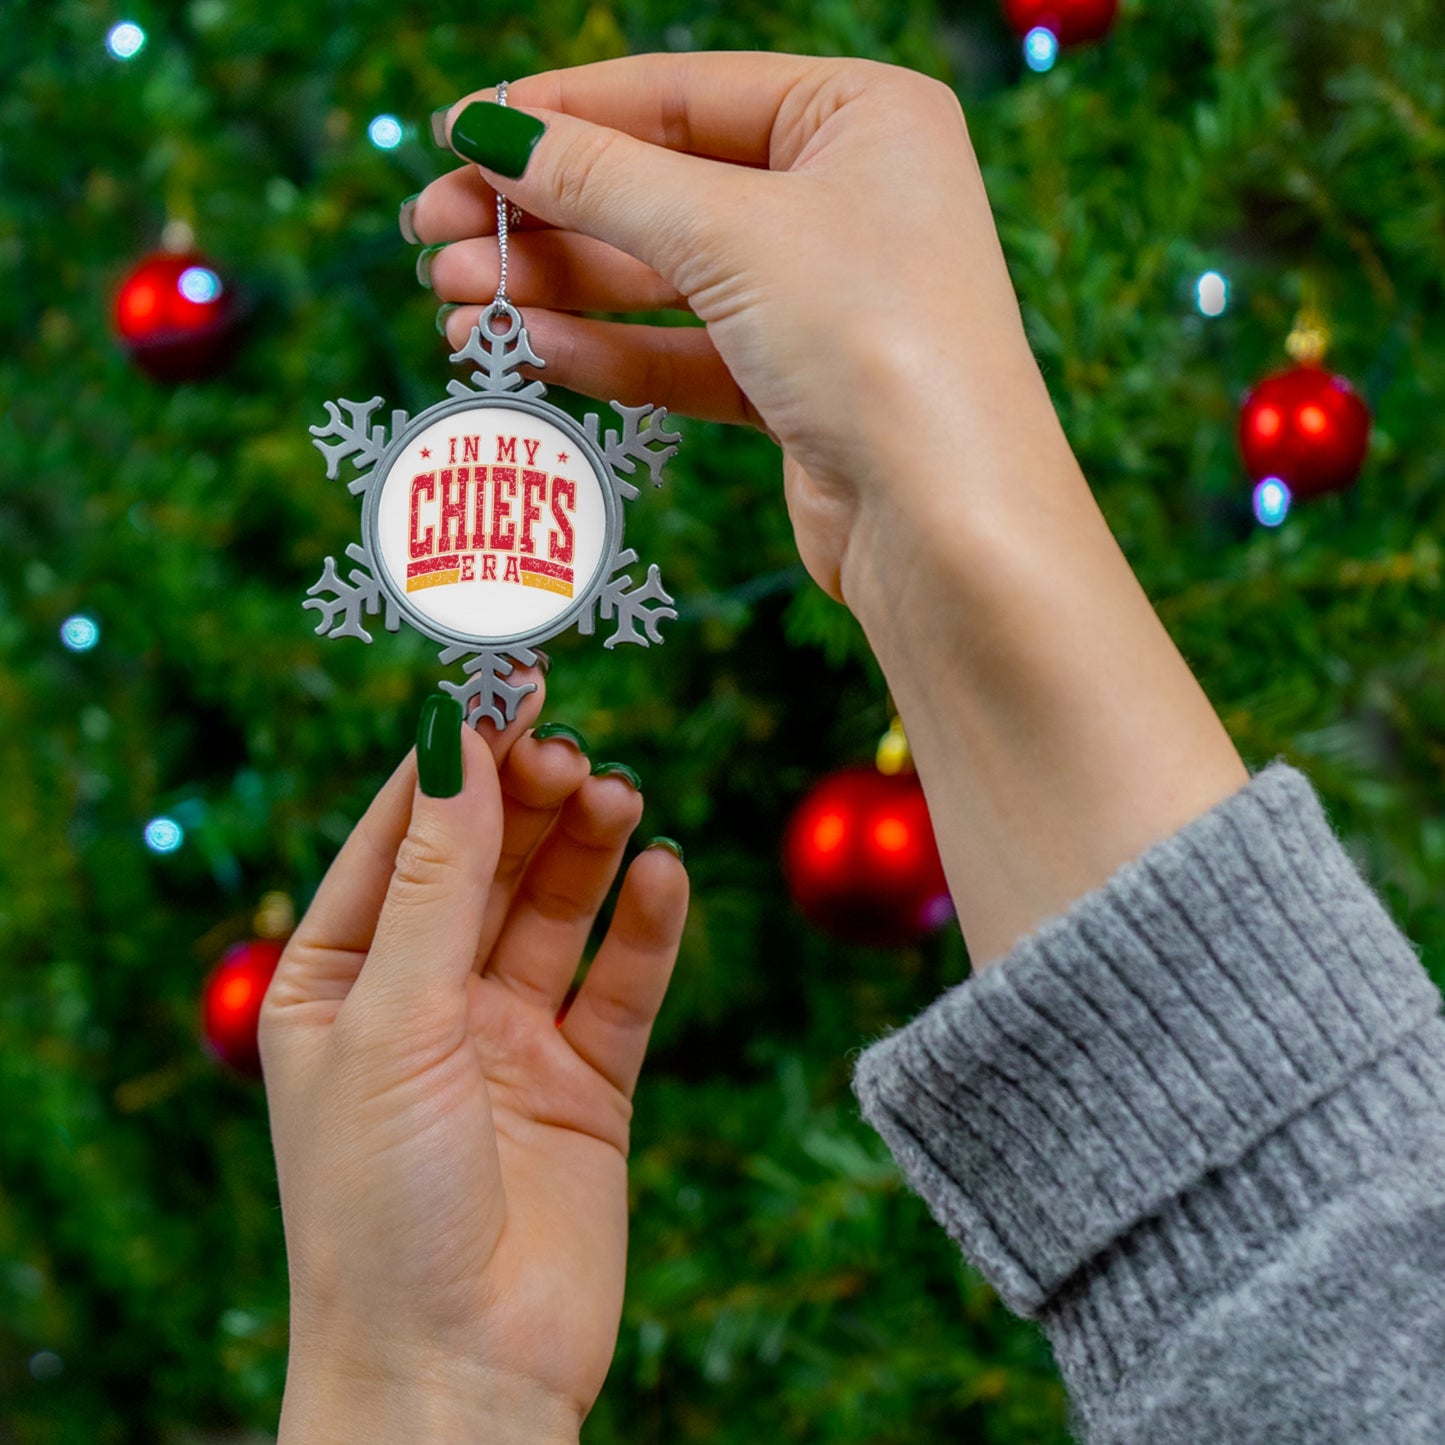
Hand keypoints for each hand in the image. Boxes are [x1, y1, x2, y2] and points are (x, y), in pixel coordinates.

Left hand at [259, 677, 687, 1441]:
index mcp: (340, 978)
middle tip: (571, 750)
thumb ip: (438, 878)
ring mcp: (508, 1039)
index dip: (454, 758)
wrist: (458, 1376)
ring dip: (588, 848)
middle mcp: (424, 998)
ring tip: (619, 798)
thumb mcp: (394, 1018)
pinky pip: (622, 983)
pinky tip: (664, 876)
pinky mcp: (586, 1082)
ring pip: (557, 909)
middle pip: (487, 861)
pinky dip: (646, 928)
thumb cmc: (380, 1205)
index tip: (505, 683)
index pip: (400, 836)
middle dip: (527, 799)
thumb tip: (455, 736)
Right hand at [411, 53, 1057, 602]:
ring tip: (454, 302)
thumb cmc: (875, 342)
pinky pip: (684, 353)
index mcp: (860, 116)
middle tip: (432, 234)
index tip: (457, 133)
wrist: (947, 526)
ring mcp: (822, 298)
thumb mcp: (728, 233)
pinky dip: (607, 351)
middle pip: (661, 188)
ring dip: (558, 288)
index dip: (560, 113)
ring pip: (663, 279)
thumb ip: (602, 179)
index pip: (680, 93)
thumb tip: (490, 131)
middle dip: (543, 214)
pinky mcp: (798, 387)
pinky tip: (527, 349)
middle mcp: (846, 198)